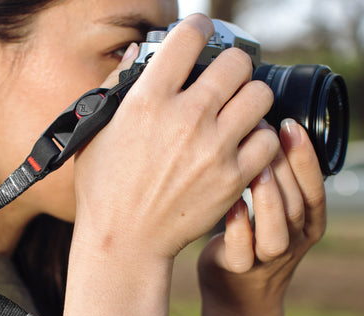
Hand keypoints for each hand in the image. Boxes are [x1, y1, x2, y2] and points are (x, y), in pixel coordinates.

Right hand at [72, 14, 279, 260]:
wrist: (125, 241)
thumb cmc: (104, 190)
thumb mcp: (95, 135)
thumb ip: (116, 88)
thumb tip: (138, 54)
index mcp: (147, 101)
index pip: (188, 36)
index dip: (198, 27)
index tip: (201, 34)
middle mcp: (185, 118)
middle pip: (236, 62)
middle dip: (231, 66)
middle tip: (224, 81)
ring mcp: (213, 149)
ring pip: (260, 96)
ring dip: (250, 99)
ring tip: (237, 113)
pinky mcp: (232, 178)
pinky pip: (267, 141)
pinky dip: (259, 139)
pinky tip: (242, 146)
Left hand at [198, 119, 325, 315]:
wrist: (235, 292)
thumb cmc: (249, 238)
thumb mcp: (269, 212)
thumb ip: (272, 182)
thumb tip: (261, 132)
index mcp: (306, 224)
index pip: (314, 188)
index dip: (306, 158)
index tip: (290, 125)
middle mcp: (293, 241)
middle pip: (297, 204)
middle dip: (284, 168)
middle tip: (264, 134)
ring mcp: (267, 259)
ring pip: (277, 230)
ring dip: (269, 198)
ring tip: (256, 168)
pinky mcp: (240, 269)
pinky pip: (242, 250)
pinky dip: (238, 227)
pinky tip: (231, 204)